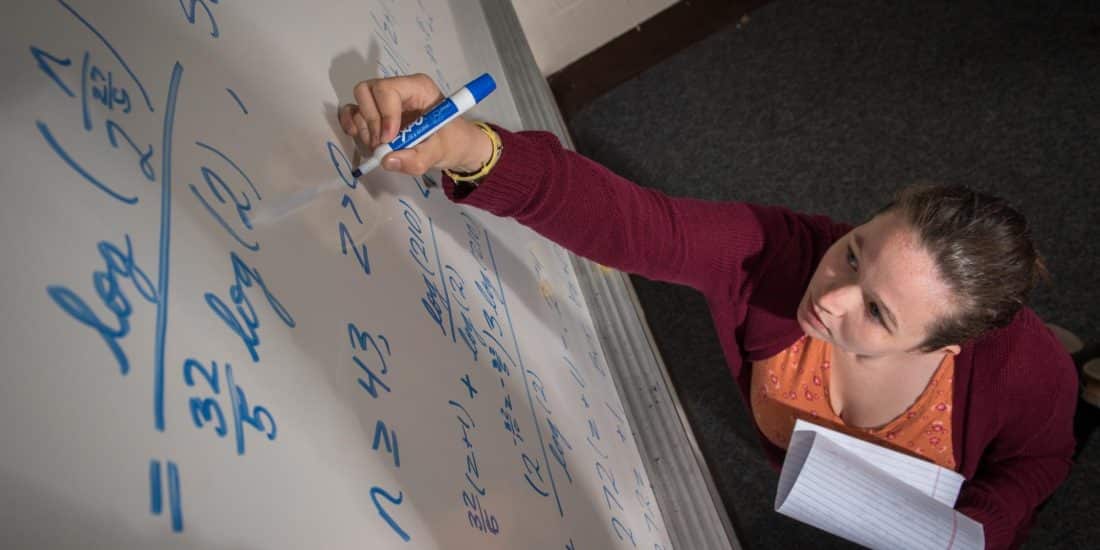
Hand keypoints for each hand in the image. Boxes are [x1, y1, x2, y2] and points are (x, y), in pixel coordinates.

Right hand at [337, 73, 492, 175]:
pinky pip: (354, 113)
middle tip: (383, 144)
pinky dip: (352, 125)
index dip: (384, 114)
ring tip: (379, 147)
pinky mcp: (376, 114)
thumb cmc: (452, 141)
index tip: (389, 139)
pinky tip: (359, 137)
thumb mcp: (441, 152)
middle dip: (371, 121)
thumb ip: (418, 158)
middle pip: (367, 91)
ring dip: (363, 129)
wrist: (454, 146)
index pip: (387, 89)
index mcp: (418, 88)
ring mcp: (385, 101)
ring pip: (358, 103)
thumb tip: (387, 161)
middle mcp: (399, 89)